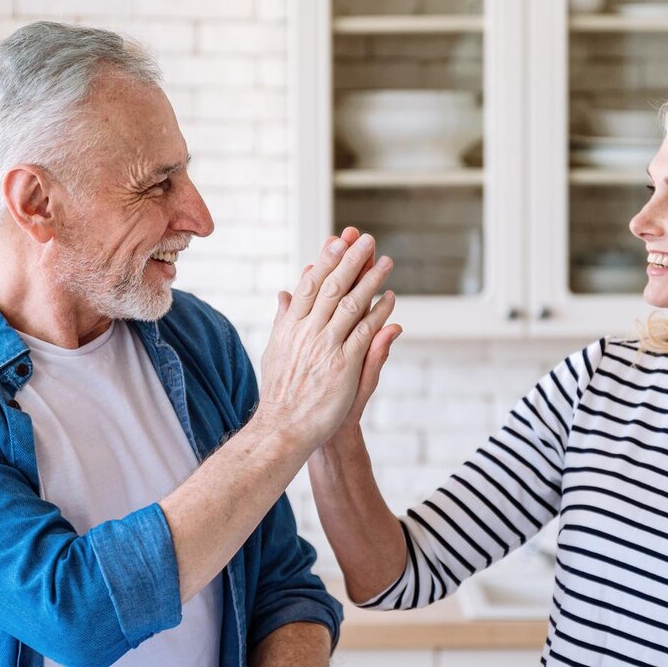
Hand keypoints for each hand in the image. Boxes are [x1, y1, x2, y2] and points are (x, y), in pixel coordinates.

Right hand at [257, 230, 396, 450]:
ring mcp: (325, 347)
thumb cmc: (281, 392)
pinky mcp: (343, 365)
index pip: (311, 285)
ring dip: (370, 280)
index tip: (338, 240)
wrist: (284, 428)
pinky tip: (390, 299)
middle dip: (350, 260)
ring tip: (386, 261)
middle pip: (331, 287)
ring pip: (350, 305)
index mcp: (290, 326)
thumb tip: (285, 292)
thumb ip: (284, 320)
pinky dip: (378, 314)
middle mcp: (307, 332)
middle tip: (366, 238)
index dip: (326, 260)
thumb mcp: (277, 350)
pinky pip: (365, 333)